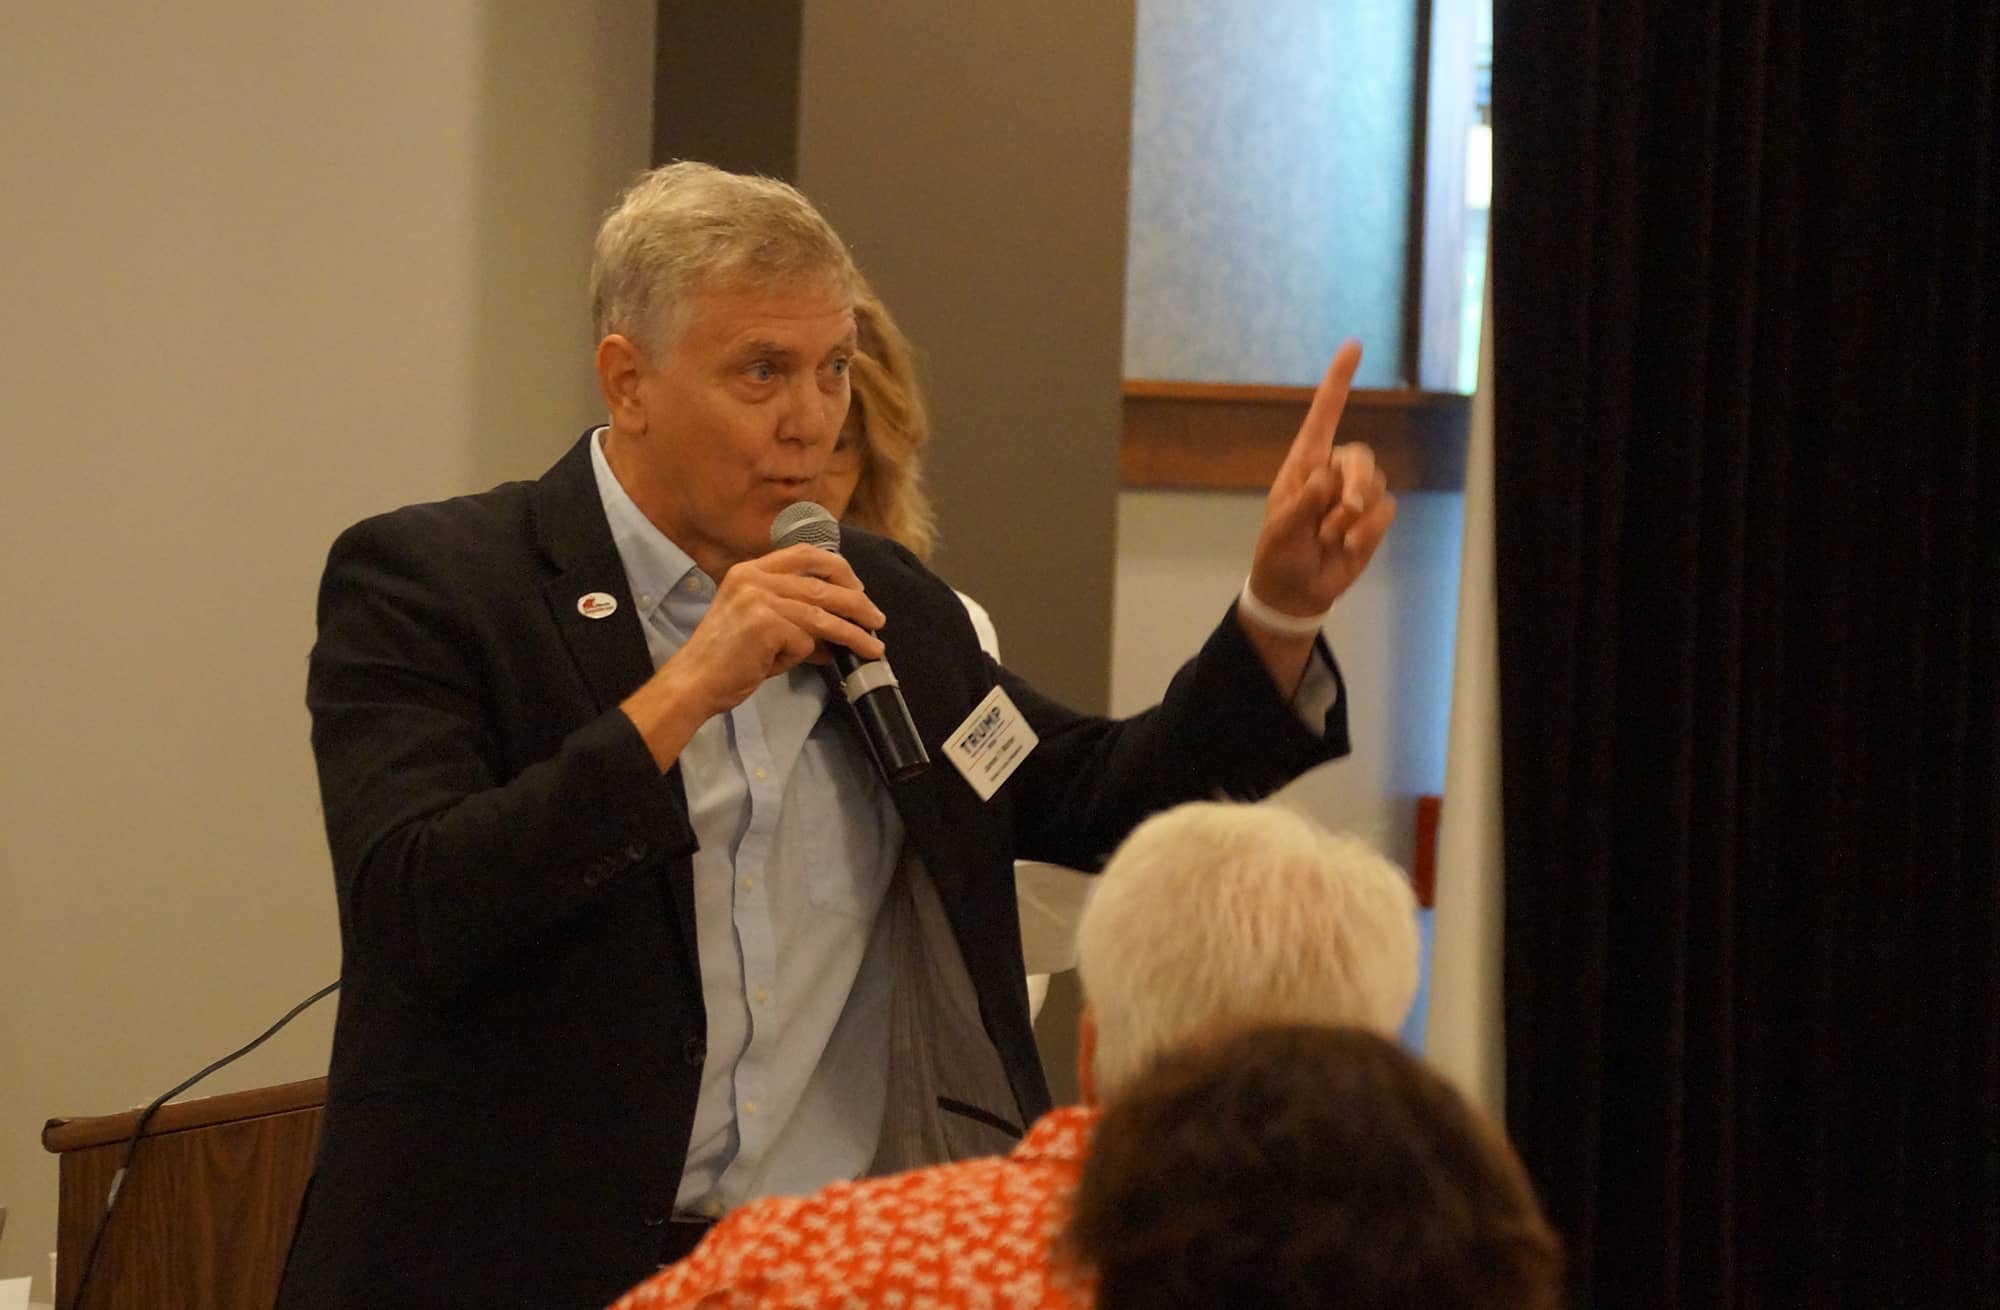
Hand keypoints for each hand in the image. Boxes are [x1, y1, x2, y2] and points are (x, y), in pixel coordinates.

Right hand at [620, 545, 885, 767]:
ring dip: (853, 633)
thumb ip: (796, 621)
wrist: (695, 682)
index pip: (804, 553)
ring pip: (821, 614)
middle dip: (857, 603)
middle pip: (821, 584)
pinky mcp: (765, 623)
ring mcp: (759, 598)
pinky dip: (804, 657)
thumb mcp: (762, 629)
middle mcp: (753, 578)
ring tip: (873, 647)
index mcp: (749, 571)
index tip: (857, 586)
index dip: (837, 567)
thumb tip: (838, 632)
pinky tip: (787, 664)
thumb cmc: (726, 660)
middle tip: (876, 620)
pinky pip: (805, 641)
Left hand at [1247, 340, 1396, 619]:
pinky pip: (1384, 512)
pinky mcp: (1373, 519)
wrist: (1296, 590)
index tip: (1353, 345)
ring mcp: (1355, 495)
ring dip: (1353, 517)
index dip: (1338, 381)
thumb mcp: (1280, 530)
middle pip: (1360, 455)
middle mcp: (1333, 472)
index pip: (1324, 415)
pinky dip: (1366, 532)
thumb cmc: (1279, 554)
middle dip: (1356, 483)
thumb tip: (1328, 478)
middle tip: (1343, 513)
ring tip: (1328, 539)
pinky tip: (1346, 547)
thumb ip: (1302, 503)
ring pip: (1375, 485)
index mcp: (1304, 464)